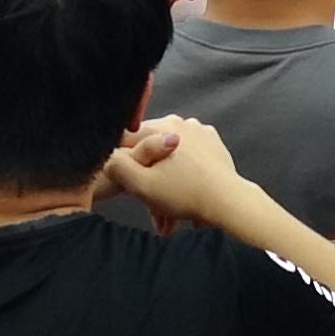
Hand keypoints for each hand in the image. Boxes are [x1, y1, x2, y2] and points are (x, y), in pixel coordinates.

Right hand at [104, 112, 252, 227]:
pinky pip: (188, 156)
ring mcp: (199, 131)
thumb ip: (118, 167)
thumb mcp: (141, 185)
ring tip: (167, 213)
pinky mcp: (212, 144)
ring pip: (169, 156)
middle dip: (147, 178)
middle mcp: (180, 122)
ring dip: (164, 181)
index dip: (122, 162)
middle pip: (150, 149)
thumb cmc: (184, 194)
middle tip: (150, 206)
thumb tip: (108, 156)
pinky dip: (182, 173)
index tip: (127, 182)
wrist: (226, 201)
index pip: (127, 139)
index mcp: (161, 127)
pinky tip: (183, 194)